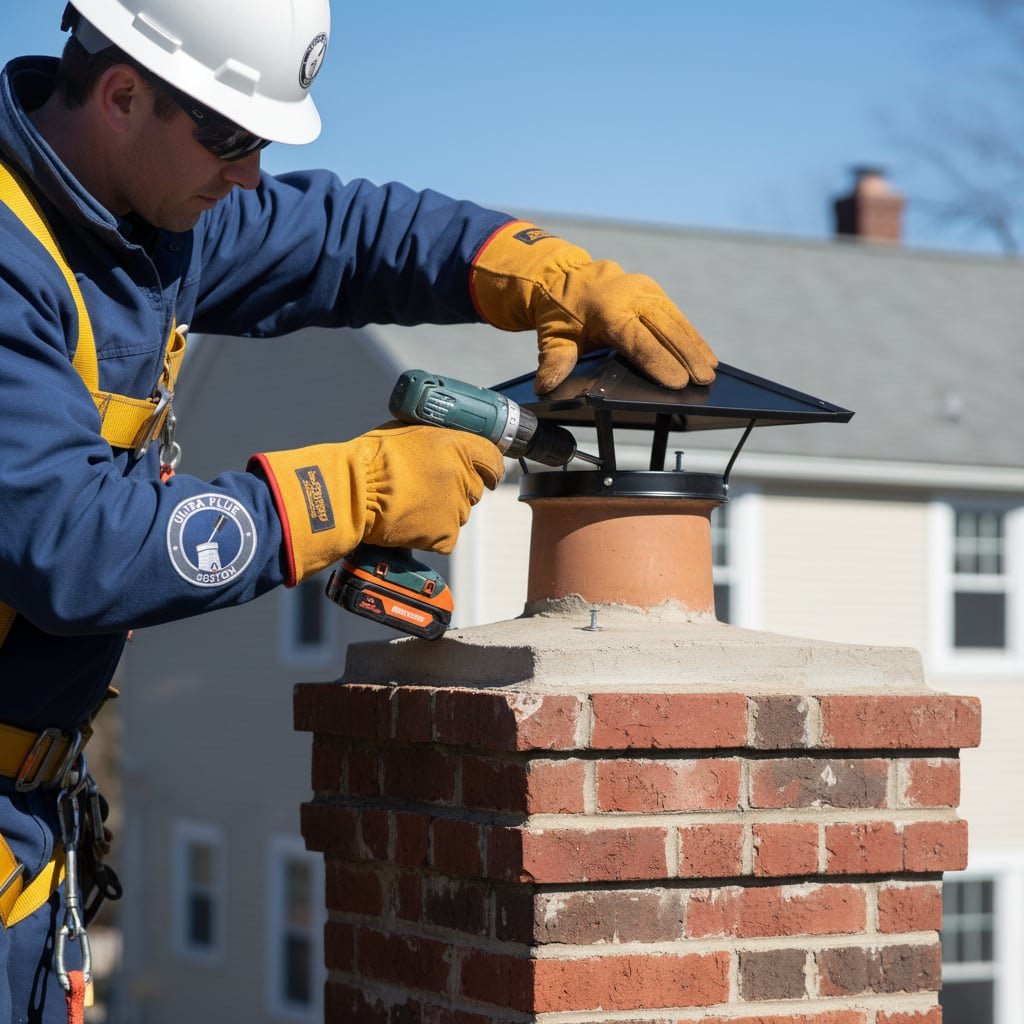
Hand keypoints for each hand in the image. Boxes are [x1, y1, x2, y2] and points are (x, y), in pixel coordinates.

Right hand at [249, 423, 503, 584]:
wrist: (351, 493)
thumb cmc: (369, 460)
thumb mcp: (407, 432)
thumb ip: (437, 439)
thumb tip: (447, 442)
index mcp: (455, 445)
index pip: (492, 458)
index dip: (490, 467)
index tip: (488, 473)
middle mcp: (461, 475)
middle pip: (475, 488)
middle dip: (457, 489)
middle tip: (428, 490)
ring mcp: (455, 507)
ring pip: (460, 513)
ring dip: (443, 512)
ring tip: (412, 506)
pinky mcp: (445, 534)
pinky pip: (447, 537)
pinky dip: (432, 535)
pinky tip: (411, 524)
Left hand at [471, 221, 717, 393]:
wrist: (563, 276)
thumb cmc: (560, 312)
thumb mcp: (552, 337)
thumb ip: (555, 361)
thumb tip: (546, 385)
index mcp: (606, 308)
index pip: (636, 339)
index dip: (658, 361)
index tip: (677, 382)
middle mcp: (630, 295)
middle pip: (664, 329)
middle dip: (686, 357)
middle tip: (704, 381)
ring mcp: (645, 290)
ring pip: (676, 321)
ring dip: (695, 347)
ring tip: (710, 371)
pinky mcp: (653, 291)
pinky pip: (676, 315)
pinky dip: (692, 335)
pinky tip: (705, 354)